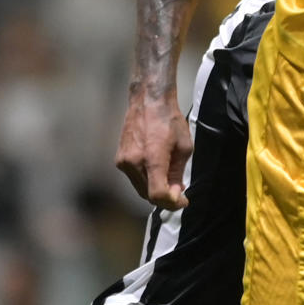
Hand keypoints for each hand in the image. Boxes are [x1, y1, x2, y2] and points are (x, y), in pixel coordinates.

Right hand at [115, 95, 192, 209]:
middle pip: (148, 195)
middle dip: (165, 198)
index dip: (172, 203)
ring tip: (168, 179)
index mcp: (152, 158)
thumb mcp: (184, 147)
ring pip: (140, 189)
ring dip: (155, 190)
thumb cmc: (169, 120)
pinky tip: (156, 170)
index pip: (157, 195)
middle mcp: (133, 162)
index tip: (183, 200)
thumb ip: (178, 173)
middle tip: (179, 191)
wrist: (148, 101)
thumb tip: (175, 193)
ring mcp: (123, 161)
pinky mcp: (119, 159)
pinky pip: (134, 179)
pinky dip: (146, 180)